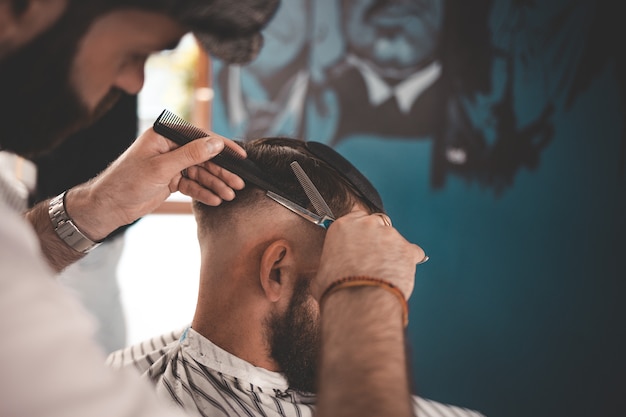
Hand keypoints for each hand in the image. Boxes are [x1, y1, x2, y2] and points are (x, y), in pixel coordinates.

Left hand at [65, 128, 245, 240]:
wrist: (108, 207)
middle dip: (222, 172)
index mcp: (164, 135)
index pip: (200, 137)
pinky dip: (204, 192)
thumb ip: (190, 155)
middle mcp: (169, 147)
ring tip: (229, 196)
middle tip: (238, 184)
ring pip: (200, 173)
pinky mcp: (170, 180)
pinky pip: (192, 184)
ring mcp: (171, 164)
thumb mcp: (161, 168)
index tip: (240, 157)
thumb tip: (215, 144)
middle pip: (204, 157)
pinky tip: (216, 200)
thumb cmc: (126, 182)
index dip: (222, 147)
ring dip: (215, 184)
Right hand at [311, 209, 425, 301]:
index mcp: (343, 226)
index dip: (361, 232)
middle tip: (374, 258)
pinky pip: (414, 252)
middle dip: (378, 238)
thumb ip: (330, 264)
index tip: (362, 243)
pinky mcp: (407, 249)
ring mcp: (389, 235)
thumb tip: (328, 273)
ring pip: (395, 239)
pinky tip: (401, 274)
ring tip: (385, 273)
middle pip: (378, 223)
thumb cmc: (336, 290)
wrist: (358, 302)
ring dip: (393, 251)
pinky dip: (410, 261)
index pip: (357, 218)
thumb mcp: (322, 273)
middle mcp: (367, 225)